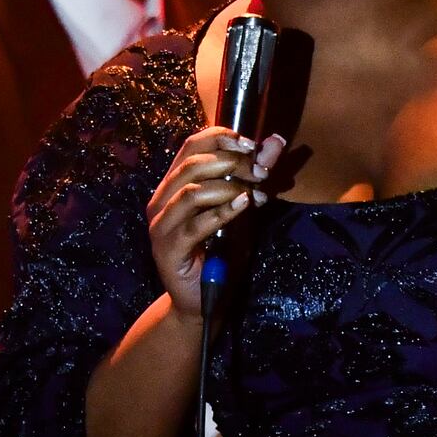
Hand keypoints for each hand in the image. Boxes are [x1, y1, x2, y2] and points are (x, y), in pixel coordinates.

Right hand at [146, 127, 284, 317]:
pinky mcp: (168, 248)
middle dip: (232, 163)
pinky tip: (244, 206)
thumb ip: (254, 173)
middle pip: (192, 164)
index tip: (251, 146)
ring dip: (229, 187)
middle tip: (260, 172)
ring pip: (192, 191)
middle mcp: (161, 199)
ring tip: (255, 193)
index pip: (191, 145)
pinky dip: (223, 211)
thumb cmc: (220, 250)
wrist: (203, 299)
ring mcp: (161, 225)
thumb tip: (276, 141)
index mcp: (173, 184)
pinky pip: (195, 224)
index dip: (221, 138)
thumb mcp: (241, 205)